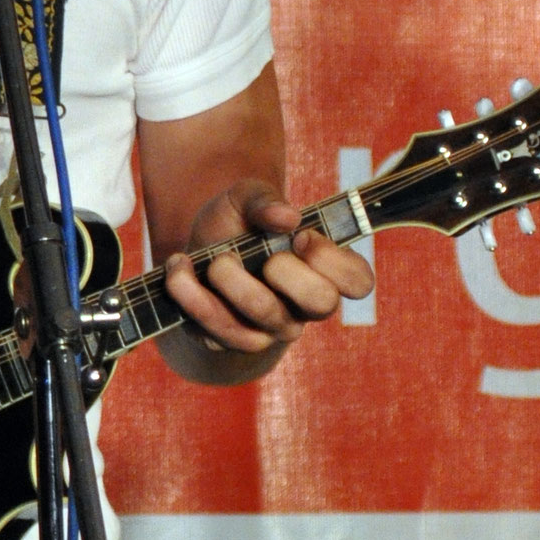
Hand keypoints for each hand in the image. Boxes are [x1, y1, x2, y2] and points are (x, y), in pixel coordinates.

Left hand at [163, 177, 372, 361]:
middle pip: (322, 304)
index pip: (359, 280)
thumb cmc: (234, 226)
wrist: (191, 255)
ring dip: (233, 281)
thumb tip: (288, 216)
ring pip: (265, 317)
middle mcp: (304, 306)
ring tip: (215, 258)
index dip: (334, 260)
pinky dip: (192, 295)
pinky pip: (219, 329)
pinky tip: (181, 268)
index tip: (301, 237)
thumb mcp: (245, 198)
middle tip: (266, 257)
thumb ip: (265, 199)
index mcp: (322, 270)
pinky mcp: (231, 341)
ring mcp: (270, 329)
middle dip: (289, 273)